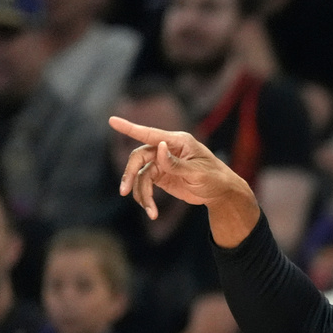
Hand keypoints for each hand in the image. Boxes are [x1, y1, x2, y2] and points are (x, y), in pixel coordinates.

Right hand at [108, 117, 253, 219]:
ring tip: (149, 210)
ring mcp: (162, 163)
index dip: (130, 128)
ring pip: (141, 174)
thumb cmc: (214, 178)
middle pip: (139, 157)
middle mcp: (167, 149)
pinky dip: (146, 198)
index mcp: (178, 142)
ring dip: (141, 192)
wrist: (221, 193)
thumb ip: (176, 163)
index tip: (112, 120)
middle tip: (124, 191)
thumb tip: (159, 147)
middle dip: (131, 174)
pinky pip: (146, 185)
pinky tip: (152, 211)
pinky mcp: (161, 176)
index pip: (151, 134)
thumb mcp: (198, 173)